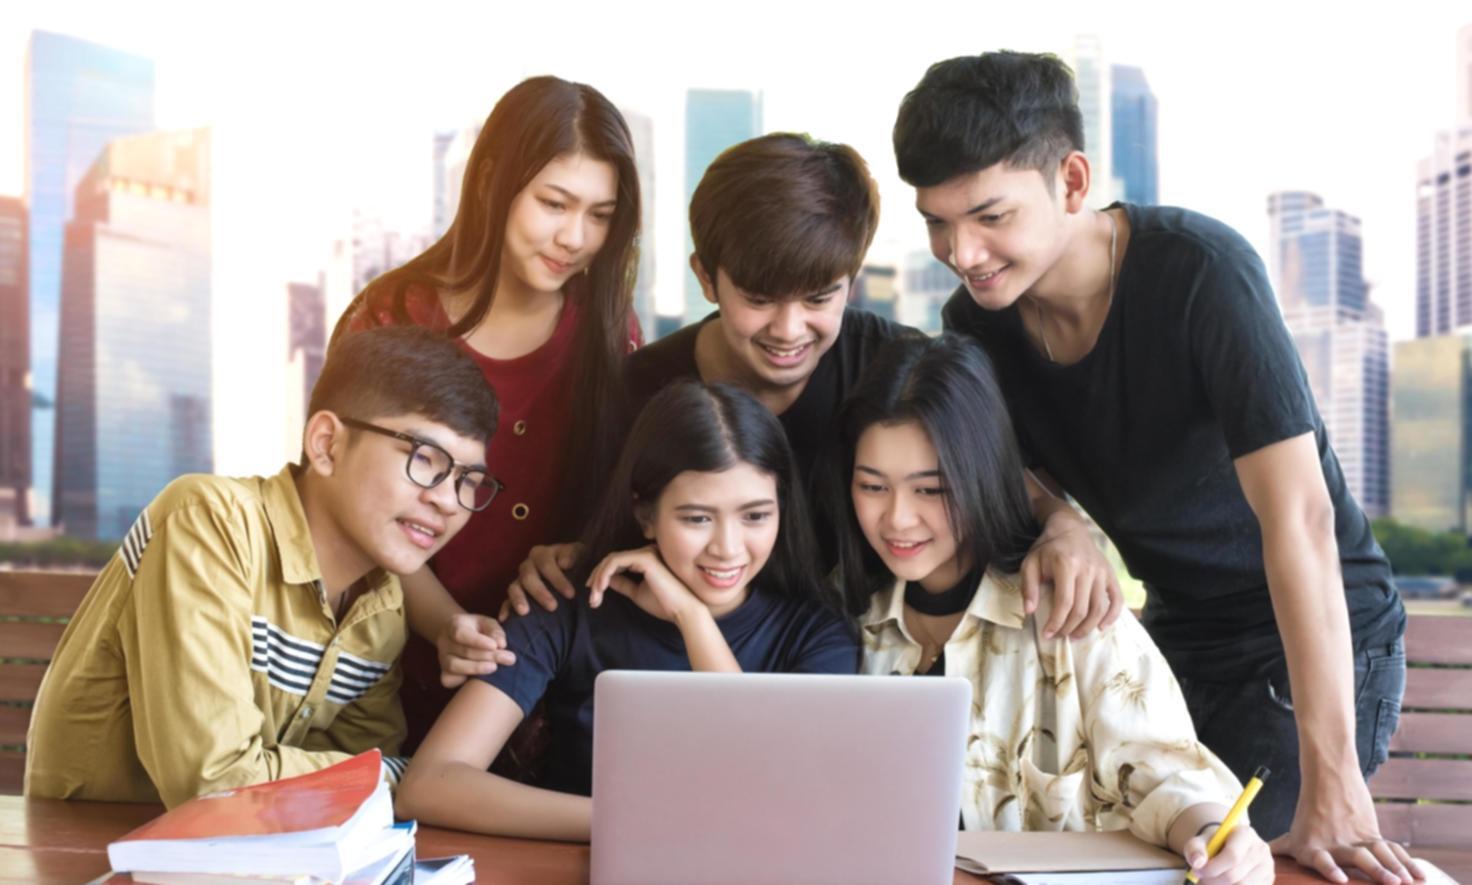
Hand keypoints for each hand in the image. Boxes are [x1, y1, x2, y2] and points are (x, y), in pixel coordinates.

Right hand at [435, 613, 515, 688]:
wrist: (460, 637)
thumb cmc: (478, 629)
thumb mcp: (487, 623)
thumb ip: (495, 631)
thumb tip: (502, 644)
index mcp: (454, 624)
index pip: (461, 634)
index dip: (478, 641)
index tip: (495, 646)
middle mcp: (444, 642)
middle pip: (463, 651)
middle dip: (488, 656)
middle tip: (509, 658)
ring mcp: (442, 658)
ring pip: (455, 666)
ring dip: (477, 668)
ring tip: (495, 667)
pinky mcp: (444, 673)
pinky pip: (449, 680)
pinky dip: (463, 681)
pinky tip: (480, 679)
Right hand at [501, 542, 582, 617]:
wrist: (572, 569)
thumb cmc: (576, 562)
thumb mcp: (579, 554)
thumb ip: (573, 555)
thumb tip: (564, 563)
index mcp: (542, 554)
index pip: (546, 564)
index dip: (557, 578)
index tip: (571, 594)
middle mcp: (528, 566)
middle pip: (528, 577)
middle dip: (540, 592)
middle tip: (553, 607)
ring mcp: (520, 580)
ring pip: (514, 588)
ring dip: (519, 599)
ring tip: (524, 612)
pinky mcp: (515, 595)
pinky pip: (506, 601)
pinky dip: (505, 610)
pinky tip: (505, 620)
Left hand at [586, 546, 700, 622]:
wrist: (682, 611)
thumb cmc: (664, 604)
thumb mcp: (637, 593)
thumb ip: (623, 584)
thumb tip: (607, 580)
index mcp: (645, 560)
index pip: (617, 562)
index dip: (602, 575)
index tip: (594, 592)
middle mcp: (646, 552)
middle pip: (612, 559)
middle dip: (597, 577)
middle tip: (591, 597)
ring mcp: (645, 553)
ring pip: (611, 560)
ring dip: (599, 578)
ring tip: (595, 596)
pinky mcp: (644, 558)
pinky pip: (616, 562)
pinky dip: (605, 574)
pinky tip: (601, 588)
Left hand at [1021, 510, 1121, 638]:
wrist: (1069, 529)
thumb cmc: (1047, 549)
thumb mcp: (1030, 563)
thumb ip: (1029, 587)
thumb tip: (1030, 611)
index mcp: (1066, 565)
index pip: (1064, 603)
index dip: (1056, 622)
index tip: (1048, 634)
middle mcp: (1087, 569)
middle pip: (1082, 609)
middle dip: (1069, 628)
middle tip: (1059, 636)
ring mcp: (1101, 572)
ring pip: (1099, 608)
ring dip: (1087, 627)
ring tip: (1074, 636)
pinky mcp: (1110, 574)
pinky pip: (1117, 599)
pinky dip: (1112, 616)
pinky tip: (1101, 628)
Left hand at [1184, 824, 1273, 884]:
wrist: (1227, 847)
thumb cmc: (1212, 845)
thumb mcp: (1199, 842)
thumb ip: (1195, 849)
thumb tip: (1197, 863)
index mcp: (1245, 834)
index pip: (1232, 856)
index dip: (1212, 868)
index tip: (1197, 872)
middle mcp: (1260, 849)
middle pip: (1236, 875)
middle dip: (1214, 881)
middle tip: (1201, 881)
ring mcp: (1267, 866)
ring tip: (1211, 882)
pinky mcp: (1268, 880)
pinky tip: (1223, 884)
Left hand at [1270, 785, 1422, 884]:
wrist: (1328, 775)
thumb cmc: (1310, 811)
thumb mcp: (1295, 830)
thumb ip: (1283, 845)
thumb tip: (1265, 852)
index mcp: (1311, 847)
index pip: (1321, 860)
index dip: (1329, 868)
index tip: (1340, 878)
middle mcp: (1335, 844)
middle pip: (1357, 858)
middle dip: (1374, 871)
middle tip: (1390, 883)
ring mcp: (1356, 838)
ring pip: (1378, 853)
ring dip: (1393, 868)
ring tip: (1404, 881)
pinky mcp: (1372, 833)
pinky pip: (1391, 849)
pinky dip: (1406, 862)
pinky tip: (1419, 875)